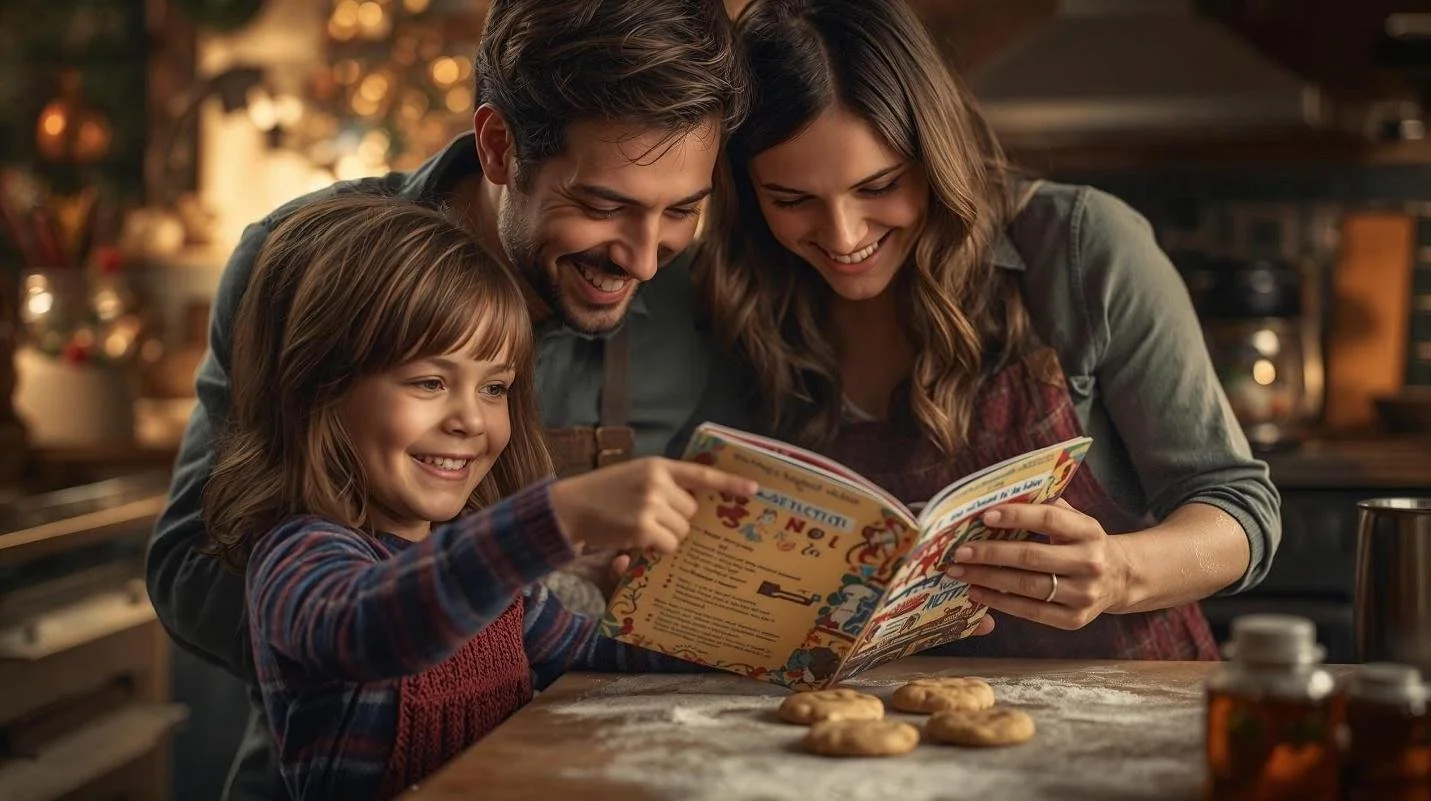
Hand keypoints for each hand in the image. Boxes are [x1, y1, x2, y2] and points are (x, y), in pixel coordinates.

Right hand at [550, 457, 757, 555]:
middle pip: (691, 511)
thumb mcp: (636, 476)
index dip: (730, 483)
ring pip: (682, 531)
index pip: (701, 474)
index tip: (755, 489)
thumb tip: (693, 508)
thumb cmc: (604, 494)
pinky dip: (656, 548)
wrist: (570, 507)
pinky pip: (668, 545)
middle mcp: (657, 482)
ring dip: (666, 536)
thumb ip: (664, 484)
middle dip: (677, 520)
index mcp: (658, 465)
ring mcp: (651, 505)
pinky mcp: (642, 528)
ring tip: (639, 527)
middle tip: (651, 518)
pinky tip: (636, 540)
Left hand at [947, 499, 1130, 629]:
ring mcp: (1084, 595)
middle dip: (990, 553)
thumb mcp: (1075, 521)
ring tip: (960, 572)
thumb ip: (1044, 508)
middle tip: (960, 551)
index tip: (984, 515)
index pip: (1048, 519)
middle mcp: (1091, 563)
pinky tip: (977, 592)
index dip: (1016, 516)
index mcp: (1089, 531)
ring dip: (988, 579)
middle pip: (1031, 557)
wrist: (1121, 578)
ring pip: (1028, 586)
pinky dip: (1000, 602)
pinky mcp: (1075, 620)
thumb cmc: (1083, 543)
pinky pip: (1031, 612)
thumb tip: (996, 497)